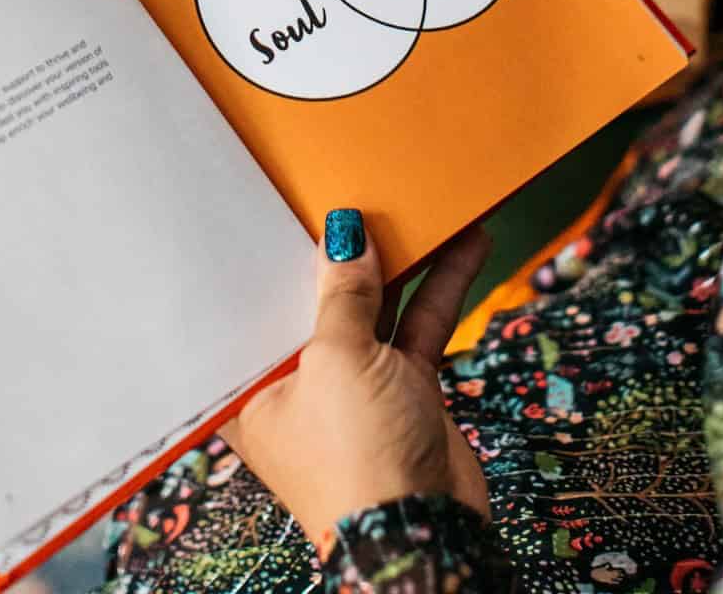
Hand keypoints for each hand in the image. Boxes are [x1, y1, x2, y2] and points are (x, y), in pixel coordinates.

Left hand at [223, 215, 490, 550]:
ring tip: (425, 203)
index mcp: (255, 385)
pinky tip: (468, 246)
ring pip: (379, 306)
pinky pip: (420, 325)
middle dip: (347, 250)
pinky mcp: (405, 390)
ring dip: (407, 260)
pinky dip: (443, 286)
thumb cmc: (356, 460)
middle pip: (322, 300)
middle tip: (364, 188)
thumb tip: (344, 234)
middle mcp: (301, 381)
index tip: (293, 199)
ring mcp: (357, 385)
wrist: (422, 534)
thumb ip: (342, 294)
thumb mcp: (337, 361)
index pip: (259, 304)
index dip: (276, 254)